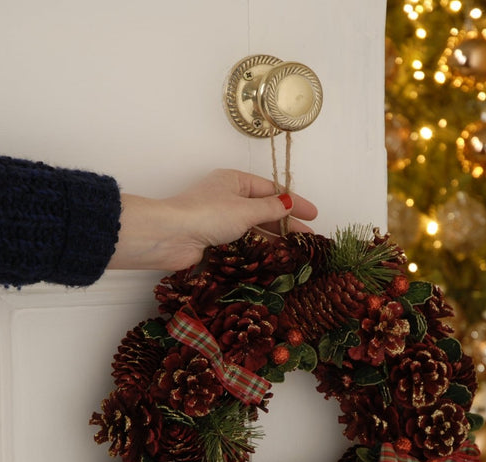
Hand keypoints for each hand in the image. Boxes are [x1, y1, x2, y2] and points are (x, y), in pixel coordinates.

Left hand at [108, 169, 316, 270]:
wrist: (171, 236)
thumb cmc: (207, 214)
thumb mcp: (245, 209)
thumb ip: (271, 209)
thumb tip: (289, 203)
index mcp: (234, 181)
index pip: (271, 190)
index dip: (294, 201)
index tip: (314, 214)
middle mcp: (227, 197)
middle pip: (264, 209)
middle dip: (287, 222)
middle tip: (309, 236)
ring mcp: (220, 219)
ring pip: (253, 227)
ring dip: (273, 237)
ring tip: (295, 249)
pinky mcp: (213, 239)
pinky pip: (241, 242)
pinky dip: (257, 248)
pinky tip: (272, 256)